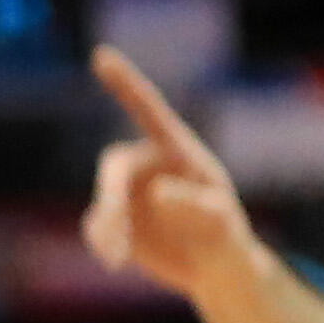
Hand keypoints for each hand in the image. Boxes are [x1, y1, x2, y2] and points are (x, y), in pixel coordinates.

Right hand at [83, 46, 262, 304]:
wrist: (215, 268)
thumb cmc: (227, 237)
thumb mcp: (222, 222)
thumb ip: (196, 206)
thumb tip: (156, 194)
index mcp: (178, 150)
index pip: (147, 109)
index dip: (124, 83)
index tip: (101, 54)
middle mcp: (147, 164)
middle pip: (114, 166)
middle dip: (112, 198)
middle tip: (118, 237)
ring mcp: (129, 192)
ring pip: (102, 200)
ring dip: (106, 226)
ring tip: (119, 257)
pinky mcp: (117, 219)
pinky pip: (97, 223)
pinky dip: (101, 239)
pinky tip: (117, 261)